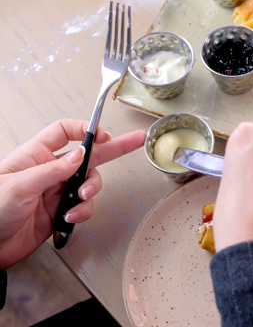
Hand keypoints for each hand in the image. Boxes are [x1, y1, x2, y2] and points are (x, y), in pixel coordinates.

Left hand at [0, 119, 144, 268]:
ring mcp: (56, 192)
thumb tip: (81, 155)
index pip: (65, 132)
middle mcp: (49, 171)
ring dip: (90, 192)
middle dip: (114, 149)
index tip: (104, 135)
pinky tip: (68, 219)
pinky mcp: (60, 212)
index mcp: (34, 156)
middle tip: (136, 141)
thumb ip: (52, 169)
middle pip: (88, 155)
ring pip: (89, 184)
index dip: (86, 130)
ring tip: (80, 201)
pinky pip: (82, 208)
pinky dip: (81, 213)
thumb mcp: (19, 186)